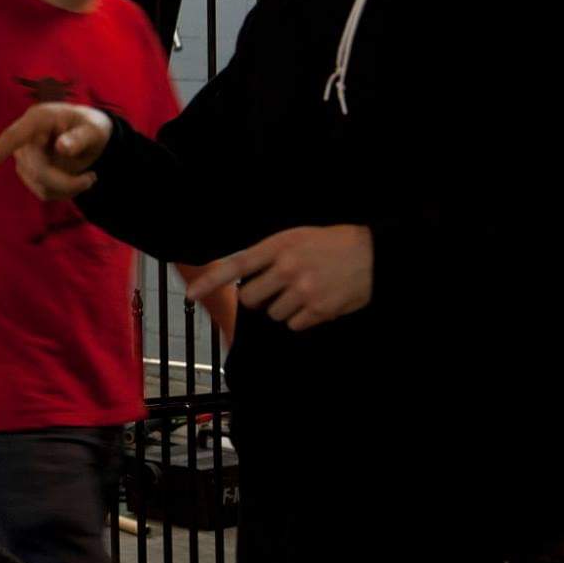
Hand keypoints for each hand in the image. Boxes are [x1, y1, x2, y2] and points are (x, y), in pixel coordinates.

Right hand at [0, 103, 112, 200]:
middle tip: (91, 179)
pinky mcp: (28, 172)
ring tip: (87, 177)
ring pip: (38, 184)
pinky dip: (62, 192)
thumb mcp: (94, 130)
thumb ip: (80, 138)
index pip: (13, 137)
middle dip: (64, 182)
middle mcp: (25, 137)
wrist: (89, 136)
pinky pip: (42, 191)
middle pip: (35, 170)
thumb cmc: (90, 127)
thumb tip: (62, 148)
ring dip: (66, 188)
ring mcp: (24, 156)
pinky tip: (74, 181)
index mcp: (38, 119)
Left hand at [186, 224, 371, 331]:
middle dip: (259, 297)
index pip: (236, 264)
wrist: (372, 255)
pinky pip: (293, 325)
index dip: (210, 280)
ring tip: (304, 291)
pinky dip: (301, 319)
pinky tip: (315, 303)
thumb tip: (244, 278)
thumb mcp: (296, 237)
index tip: (191, 294)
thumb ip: (269, 255)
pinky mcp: (317, 310)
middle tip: (276, 288)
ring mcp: (302, 291)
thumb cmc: (332, 243)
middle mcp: (287, 268)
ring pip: (272, 314)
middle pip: (250, 297)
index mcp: (279, 246)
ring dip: (282, 308)